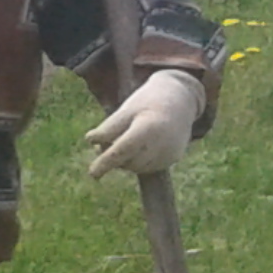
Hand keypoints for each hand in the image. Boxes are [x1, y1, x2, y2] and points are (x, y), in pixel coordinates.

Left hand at [85, 69, 204, 177]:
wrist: (181, 99)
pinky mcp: (174, 158)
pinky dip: (138, 160)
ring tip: (127, 138)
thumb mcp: (126, 109)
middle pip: (128, 162)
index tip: (92, 174)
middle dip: (114, 157)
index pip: (122, 151)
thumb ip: (109, 127)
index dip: (105, 163)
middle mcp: (162, 144)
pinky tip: (141, 144)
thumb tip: (90, 141)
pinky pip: (149, 167)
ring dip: (125, 160)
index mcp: (148, 128)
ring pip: (137, 167)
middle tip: (108, 140)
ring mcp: (170, 153)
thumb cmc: (148, 102)